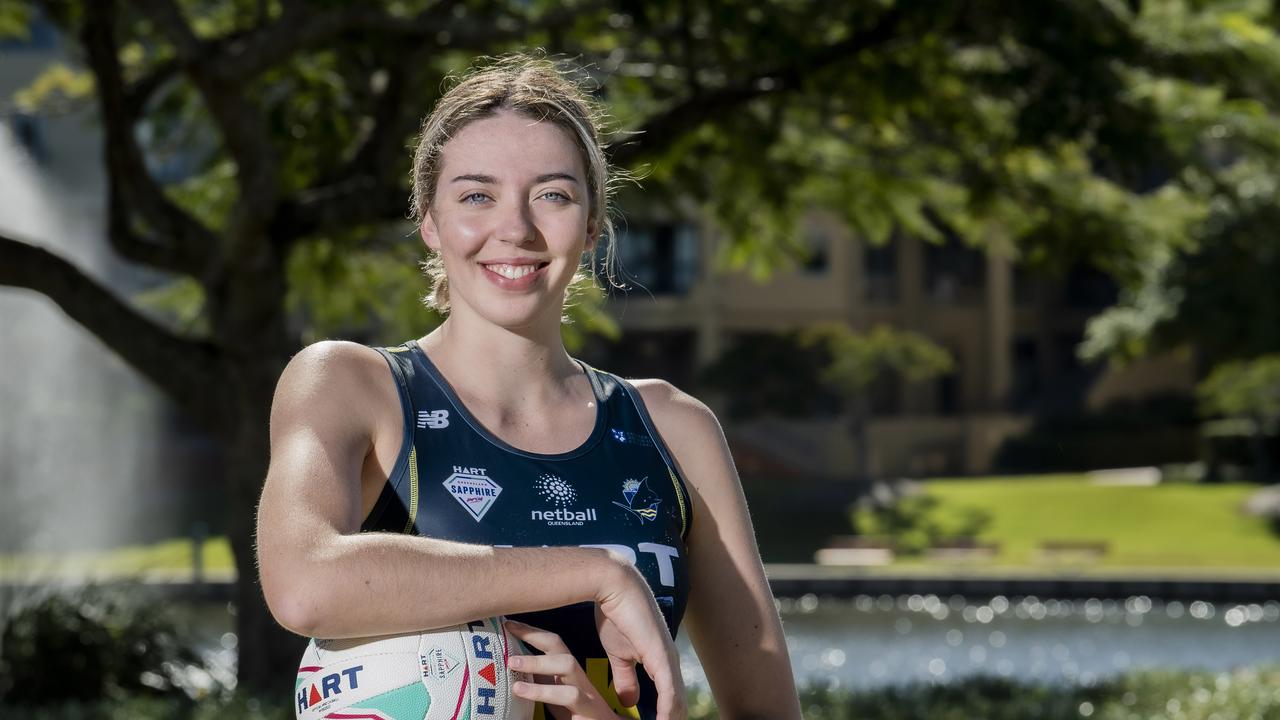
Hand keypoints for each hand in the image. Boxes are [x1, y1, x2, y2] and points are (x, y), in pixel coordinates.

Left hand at [505, 620, 617, 719]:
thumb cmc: (576, 715)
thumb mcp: (555, 695)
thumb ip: (539, 682)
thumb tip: (510, 670)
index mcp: (570, 673)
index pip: (553, 644)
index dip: (531, 632)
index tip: (509, 624)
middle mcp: (579, 678)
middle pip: (561, 649)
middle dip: (536, 639)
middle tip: (508, 649)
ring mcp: (586, 693)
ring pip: (567, 666)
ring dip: (538, 663)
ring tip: (513, 667)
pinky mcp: (589, 710)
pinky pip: (570, 696)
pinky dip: (543, 692)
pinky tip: (522, 692)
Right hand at [593, 560, 685, 719]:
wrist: (614, 587)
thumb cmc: (616, 615)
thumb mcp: (619, 655)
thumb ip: (626, 678)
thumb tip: (629, 701)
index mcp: (660, 662)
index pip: (671, 698)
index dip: (666, 717)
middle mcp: (669, 663)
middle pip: (678, 705)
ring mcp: (668, 660)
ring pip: (678, 702)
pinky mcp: (662, 656)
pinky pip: (670, 691)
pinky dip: (669, 711)